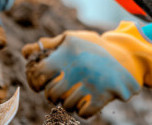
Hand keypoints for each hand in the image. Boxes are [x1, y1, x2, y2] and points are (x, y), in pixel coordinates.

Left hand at [22, 21, 151, 117]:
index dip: (35, 80)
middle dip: (51, 94)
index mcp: (66, 55)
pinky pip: (83, 113)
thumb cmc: (92, 47)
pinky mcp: (102, 96)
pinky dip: (81, 110)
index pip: (39, 73)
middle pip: (51, 94)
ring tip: (72, 94)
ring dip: (67, 102)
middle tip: (56, 90)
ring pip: (66, 105)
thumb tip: (26, 52)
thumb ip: (49, 45)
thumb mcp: (72, 39)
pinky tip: (84, 101)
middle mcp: (76, 69)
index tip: (38, 83)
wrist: (126, 56)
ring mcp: (89, 84)